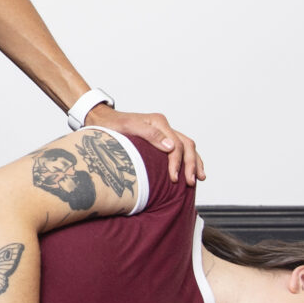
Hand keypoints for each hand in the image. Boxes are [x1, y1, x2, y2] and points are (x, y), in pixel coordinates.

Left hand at [90, 107, 204, 185]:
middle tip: (190, 181)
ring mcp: (164, 133)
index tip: (174, 178)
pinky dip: (189, 159)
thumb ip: (150, 135)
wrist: (104, 121)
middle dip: (191, 164)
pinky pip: (181, 149)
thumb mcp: (129, 128)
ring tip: (199, 177)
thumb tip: (171, 147)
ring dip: (195, 162)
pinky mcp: (161, 139)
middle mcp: (164, 127)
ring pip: (188, 147)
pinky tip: (191, 170)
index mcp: (159, 122)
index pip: (176, 145)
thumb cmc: (113, 126)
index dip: (177, 163)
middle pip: (187, 145)